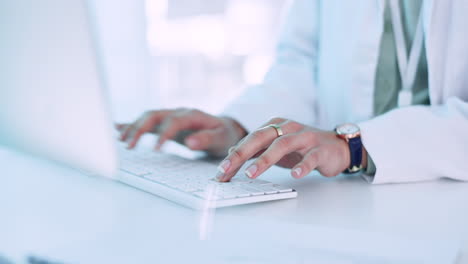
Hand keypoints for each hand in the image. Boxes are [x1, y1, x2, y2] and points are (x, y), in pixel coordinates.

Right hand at [116, 108, 246, 156]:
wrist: (225, 128)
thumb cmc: (224, 134)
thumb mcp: (221, 138)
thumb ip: (206, 139)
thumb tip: (190, 142)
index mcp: (192, 115)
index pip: (173, 122)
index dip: (163, 135)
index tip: (156, 150)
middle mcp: (178, 113)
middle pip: (154, 116)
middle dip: (139, 128)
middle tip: (129, 145)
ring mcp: (171, 117)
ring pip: (147, 117)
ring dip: (133, 127)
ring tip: (121, 140)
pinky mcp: (166, 124)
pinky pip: (147, 122)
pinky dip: (132, 124)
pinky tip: (118, 128)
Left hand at [216, 117, 366, 181]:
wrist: (337, 146)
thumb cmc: (302, 148)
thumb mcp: (276, 148)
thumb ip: (256, 150)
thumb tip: (232, 154)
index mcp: (275, 125)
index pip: (249, 139)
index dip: (234, 156)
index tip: (220, 172)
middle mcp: (288, 127)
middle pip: (261, 137)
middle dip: (241, 154)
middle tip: (227, 170)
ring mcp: (305, 137)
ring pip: (282, 144)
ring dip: (265, 159)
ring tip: (251, 174)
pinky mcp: (320, 149)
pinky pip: (311, 156)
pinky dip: (302, 165)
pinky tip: (295, 175)